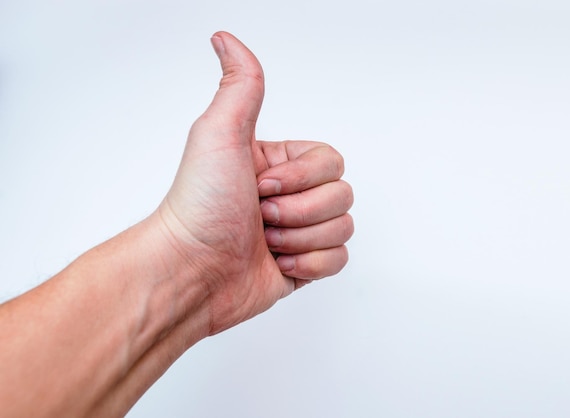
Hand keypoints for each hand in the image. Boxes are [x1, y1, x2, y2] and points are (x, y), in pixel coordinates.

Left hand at [156, 32, 352, 334]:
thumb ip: (241, 86)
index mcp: (278, 163)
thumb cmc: (198, 205)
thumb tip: (225, 39)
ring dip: (300, 238)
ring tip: (264, 241)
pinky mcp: (303, 265)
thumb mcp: (219, 134)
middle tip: (260, 216)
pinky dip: (308, 264)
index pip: (332, 160)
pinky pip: (338, 259)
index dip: (301, 177)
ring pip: (342, 227)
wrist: (191, 271)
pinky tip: (277, 263)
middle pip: (342, 194)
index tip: (260, 185)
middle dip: (299, 211)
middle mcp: (291, 195)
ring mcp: (298, 231)